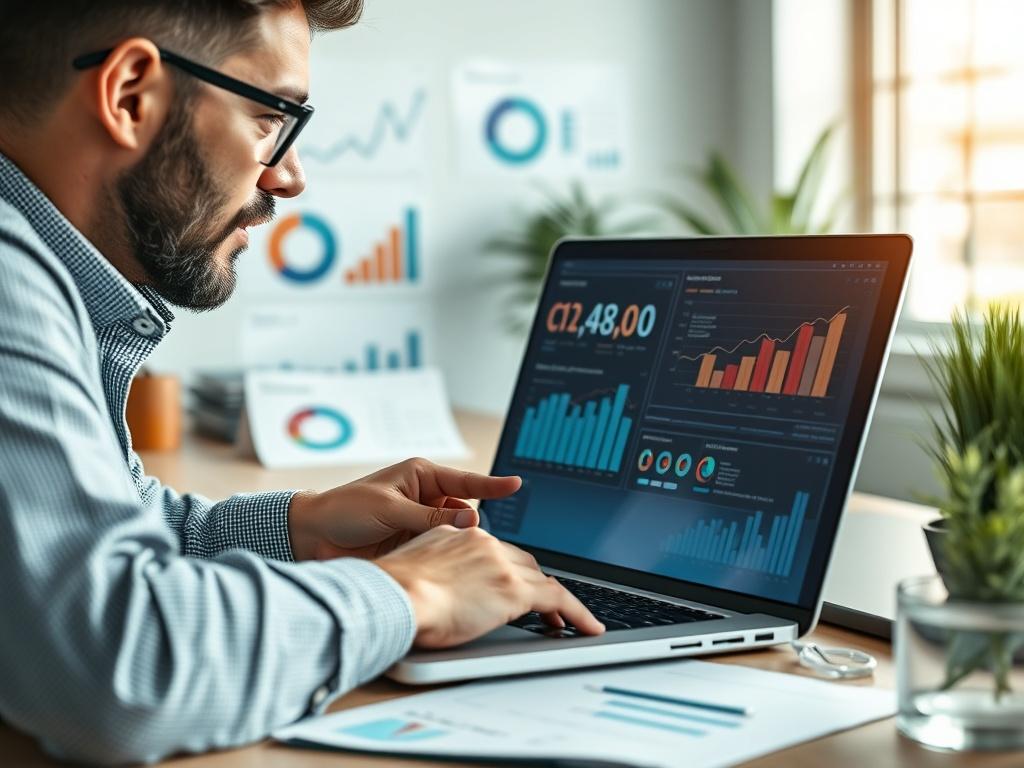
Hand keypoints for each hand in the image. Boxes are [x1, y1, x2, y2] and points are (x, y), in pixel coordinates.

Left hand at [287, 458, 521, 560]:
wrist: (312, 535)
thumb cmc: (345, 511)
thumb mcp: (390, 510)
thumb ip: (431, 519)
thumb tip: (471, 525)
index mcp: (421, 476)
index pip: (465, 482)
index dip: (492, 485)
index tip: (518, 485)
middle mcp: (425, 497)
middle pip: (465, 512)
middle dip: (474, 527)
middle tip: (482, 544)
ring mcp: (420, 522)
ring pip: (455, 534)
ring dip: (459, 544)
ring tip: (461, 557)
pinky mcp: (413, 544)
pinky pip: (440, 549)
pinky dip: (445, 557)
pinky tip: (447, 566)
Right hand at [376, 525, 605, 647]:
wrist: (396, 596)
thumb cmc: (390, 593)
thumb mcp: (409, 570)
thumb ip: (427, 572)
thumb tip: (424, 590)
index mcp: (455, 534)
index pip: (492, 549)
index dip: (506, 566)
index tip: (508, 578)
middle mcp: (481, 542)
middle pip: (521, 561)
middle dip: (533, 580)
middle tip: (543, 601)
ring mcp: (500, 564)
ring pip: (540, 579)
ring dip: (553, 599)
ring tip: (565, 619)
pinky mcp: (515, 590)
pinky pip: (558, 599)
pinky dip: (577, 612)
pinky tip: (587, 626)